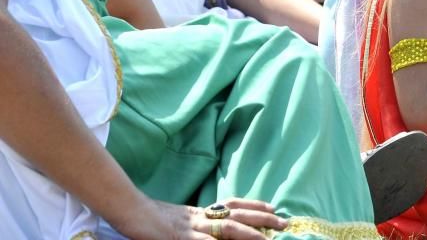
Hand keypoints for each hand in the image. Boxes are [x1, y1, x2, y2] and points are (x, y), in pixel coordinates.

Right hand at [113, 197, 286, 239]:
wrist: (128, 210)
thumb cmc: (148, 218)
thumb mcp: (176, 220)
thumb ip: (194, 223)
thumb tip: (211, 226)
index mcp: (199, 212)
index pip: (232, 205)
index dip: (253, 206)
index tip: (273, 207)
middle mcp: (199, 216)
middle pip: (237, 215)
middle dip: (262, 219)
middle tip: (284, 222)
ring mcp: (190, 227)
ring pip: (226, 228)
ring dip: (249, 233)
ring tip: (267, 238)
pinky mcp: (178, 237)